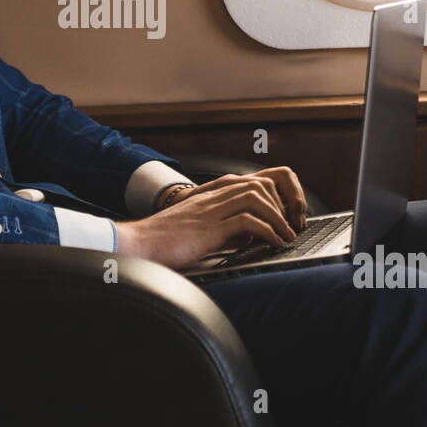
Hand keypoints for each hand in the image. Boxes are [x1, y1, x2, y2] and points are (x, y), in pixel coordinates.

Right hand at [157, 167, 306, 230]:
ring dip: (278, 218)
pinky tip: (273, 244)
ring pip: (257, 198)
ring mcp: (210, 210)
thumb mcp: (197, 228)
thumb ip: (221, 226)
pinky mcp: (209, 228)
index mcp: (209, 195)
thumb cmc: (163, 242)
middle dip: (281, 205)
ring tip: (286, 237)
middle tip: (289, 227)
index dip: (273, 198)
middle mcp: (212, 196)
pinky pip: (248, 221)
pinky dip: (268, 232)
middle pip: (259, 185)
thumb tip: (248, 236)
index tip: (282, 220)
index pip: (251, 182)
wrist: (136, 245)